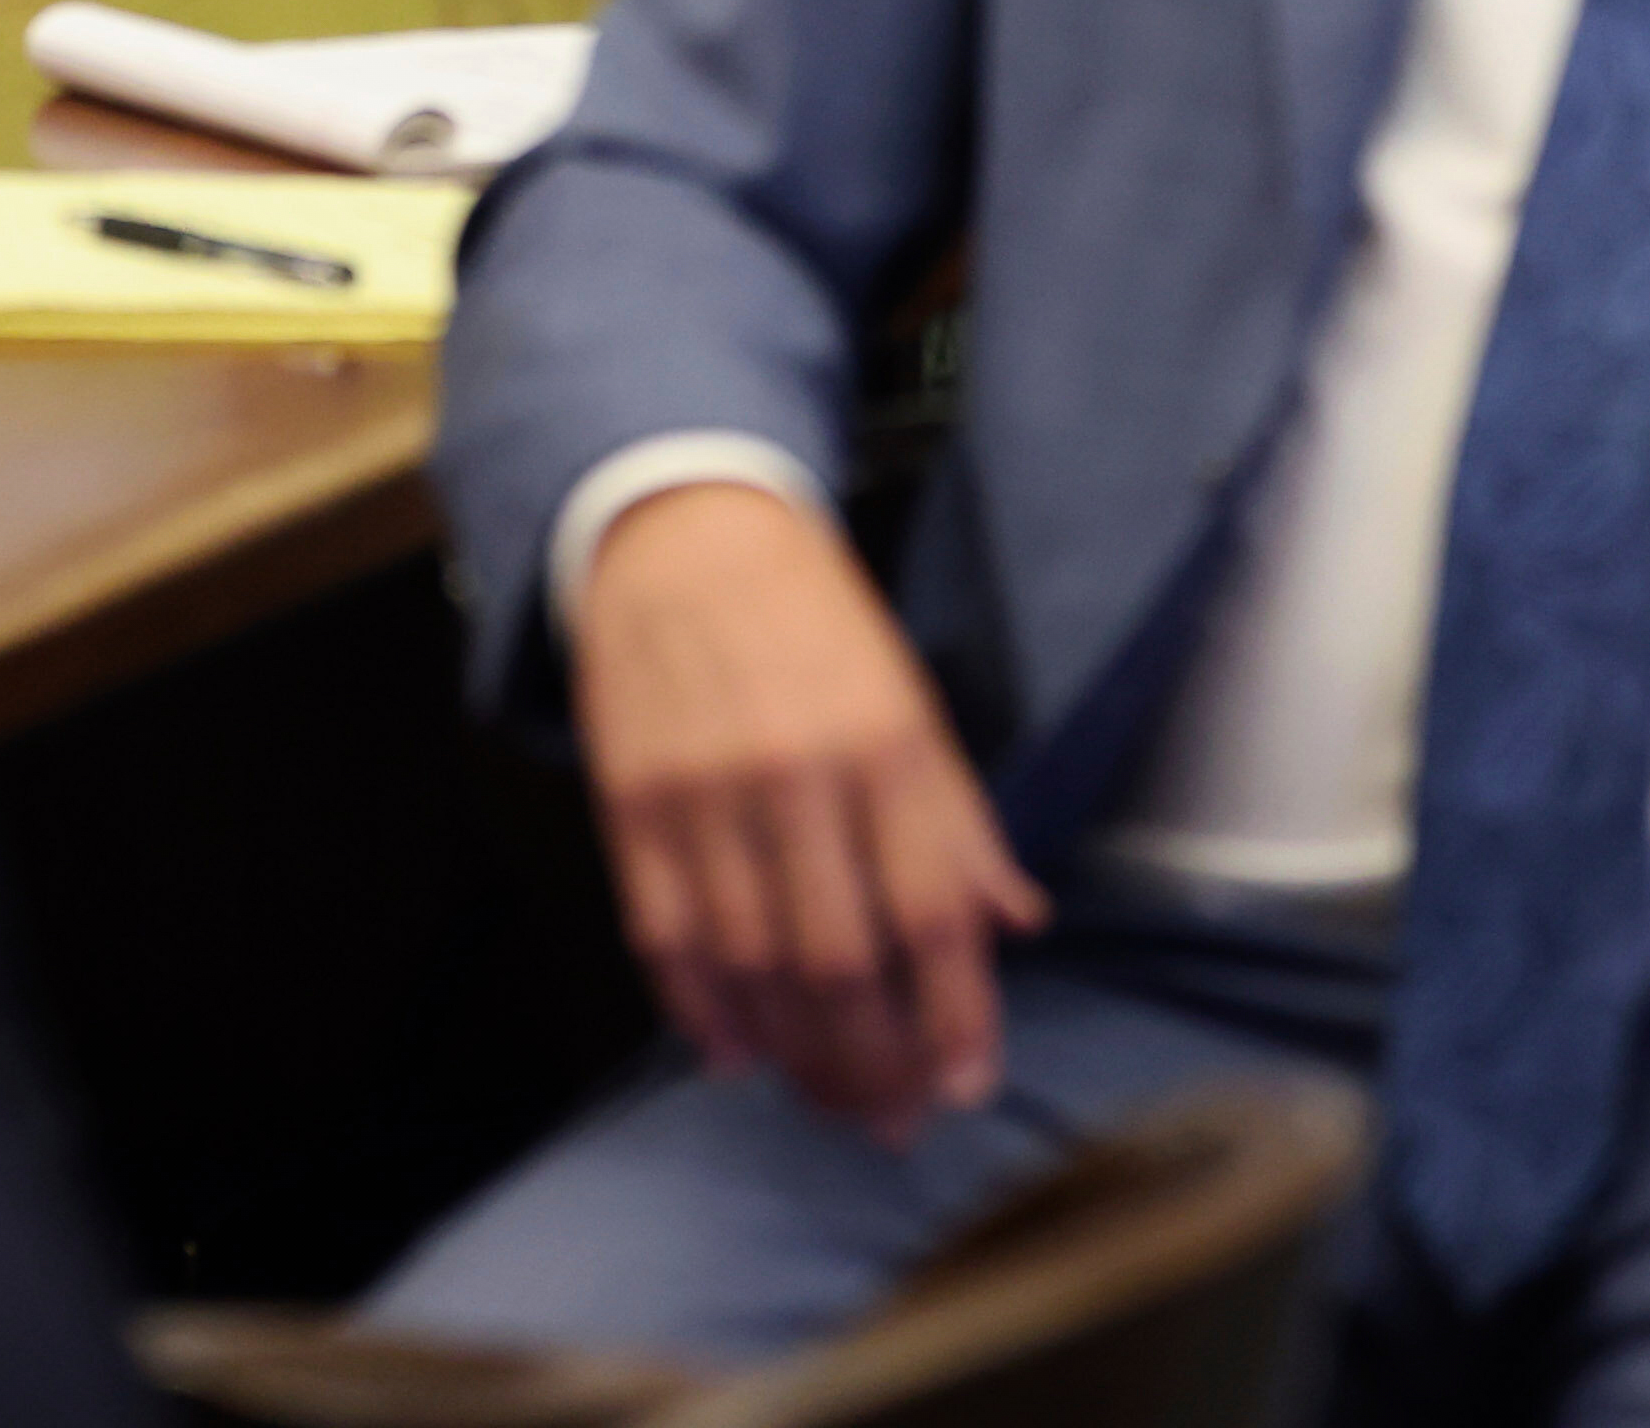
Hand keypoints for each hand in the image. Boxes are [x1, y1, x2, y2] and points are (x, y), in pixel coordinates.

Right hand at [572, 482, 1041, 1142]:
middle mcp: (798, 775)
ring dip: (794, 1054)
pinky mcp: (630, 802)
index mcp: (888, 745)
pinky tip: (737, 1052)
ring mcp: (705, 792)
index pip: (932, 913)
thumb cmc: (816, 624)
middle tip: (891, 1119)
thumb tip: (1019, 924)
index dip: (955, 1016)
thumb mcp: (913, 702)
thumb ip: (960, 821)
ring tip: (827, 1096)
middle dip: (873, 1064)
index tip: (966, 1085)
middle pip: (838, 964)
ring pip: (751, 967)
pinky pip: (666, 937)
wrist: (684, 532)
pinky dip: (702, 1011)